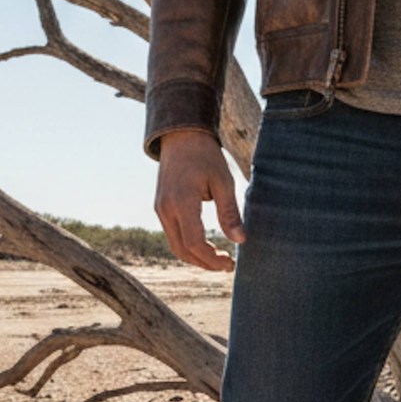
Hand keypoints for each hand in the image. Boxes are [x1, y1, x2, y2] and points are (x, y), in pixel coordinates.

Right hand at [154, 128, 246, 270]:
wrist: (181, 136)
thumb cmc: (205, 156)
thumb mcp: (223, 182)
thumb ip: (229, 213)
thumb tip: (240, 241)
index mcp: (181, 203)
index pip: (194, 243)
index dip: (212, 259)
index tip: (231, 263)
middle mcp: (165, 209)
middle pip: (182, 250)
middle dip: (205, 263)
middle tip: (227, 265)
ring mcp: (160, 209)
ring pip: (175, 246)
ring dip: (196, 257)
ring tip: (218, 258)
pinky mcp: (161, 208)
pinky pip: (173, 235)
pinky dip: (188, 246)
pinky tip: (206, 246)